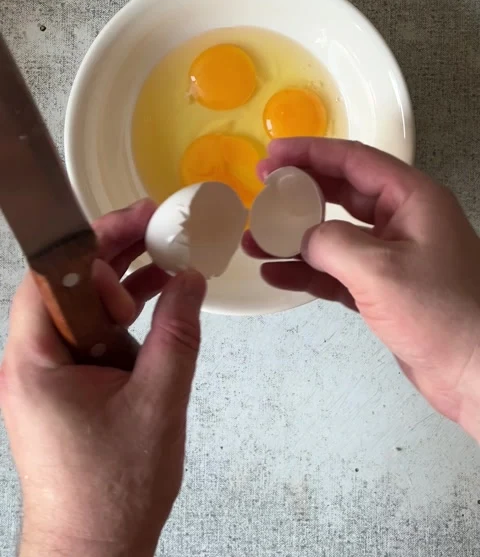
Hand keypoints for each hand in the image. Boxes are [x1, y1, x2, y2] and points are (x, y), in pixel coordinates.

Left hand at [0, 200, 205, 556]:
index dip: (94, 247)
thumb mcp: (157, 402)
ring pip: (83, 307)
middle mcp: (34, 361)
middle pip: (68, 284)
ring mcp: (50, 374)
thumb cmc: (113, 491)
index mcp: (36, 361)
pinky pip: (94, 334)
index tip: (138, 227)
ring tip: (166, 250)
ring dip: (123, 279)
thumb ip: (176, 334)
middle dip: (112, 249)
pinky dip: (125, 314)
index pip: (51, 278)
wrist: (93, 553)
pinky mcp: (69, 387)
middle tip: (156, 221)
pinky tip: (160, 298)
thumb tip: (191, 279)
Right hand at [244, 139, 479, 438]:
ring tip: (255, 240)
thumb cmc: (442, 313)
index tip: (271, 154)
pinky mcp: (384, 290)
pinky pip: (337, 271)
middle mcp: (402, 219)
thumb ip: (332, 243)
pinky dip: (307, 271)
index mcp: (411, 198)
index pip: (353, 160)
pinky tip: (276, 274)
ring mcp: (393, 255)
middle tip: (259, 191)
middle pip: (341, 192)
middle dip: (298, 192)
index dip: (309, 152)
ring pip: (334, 234)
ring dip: (295, 236)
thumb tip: (302, 236)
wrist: (477, 373)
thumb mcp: (380, 270)